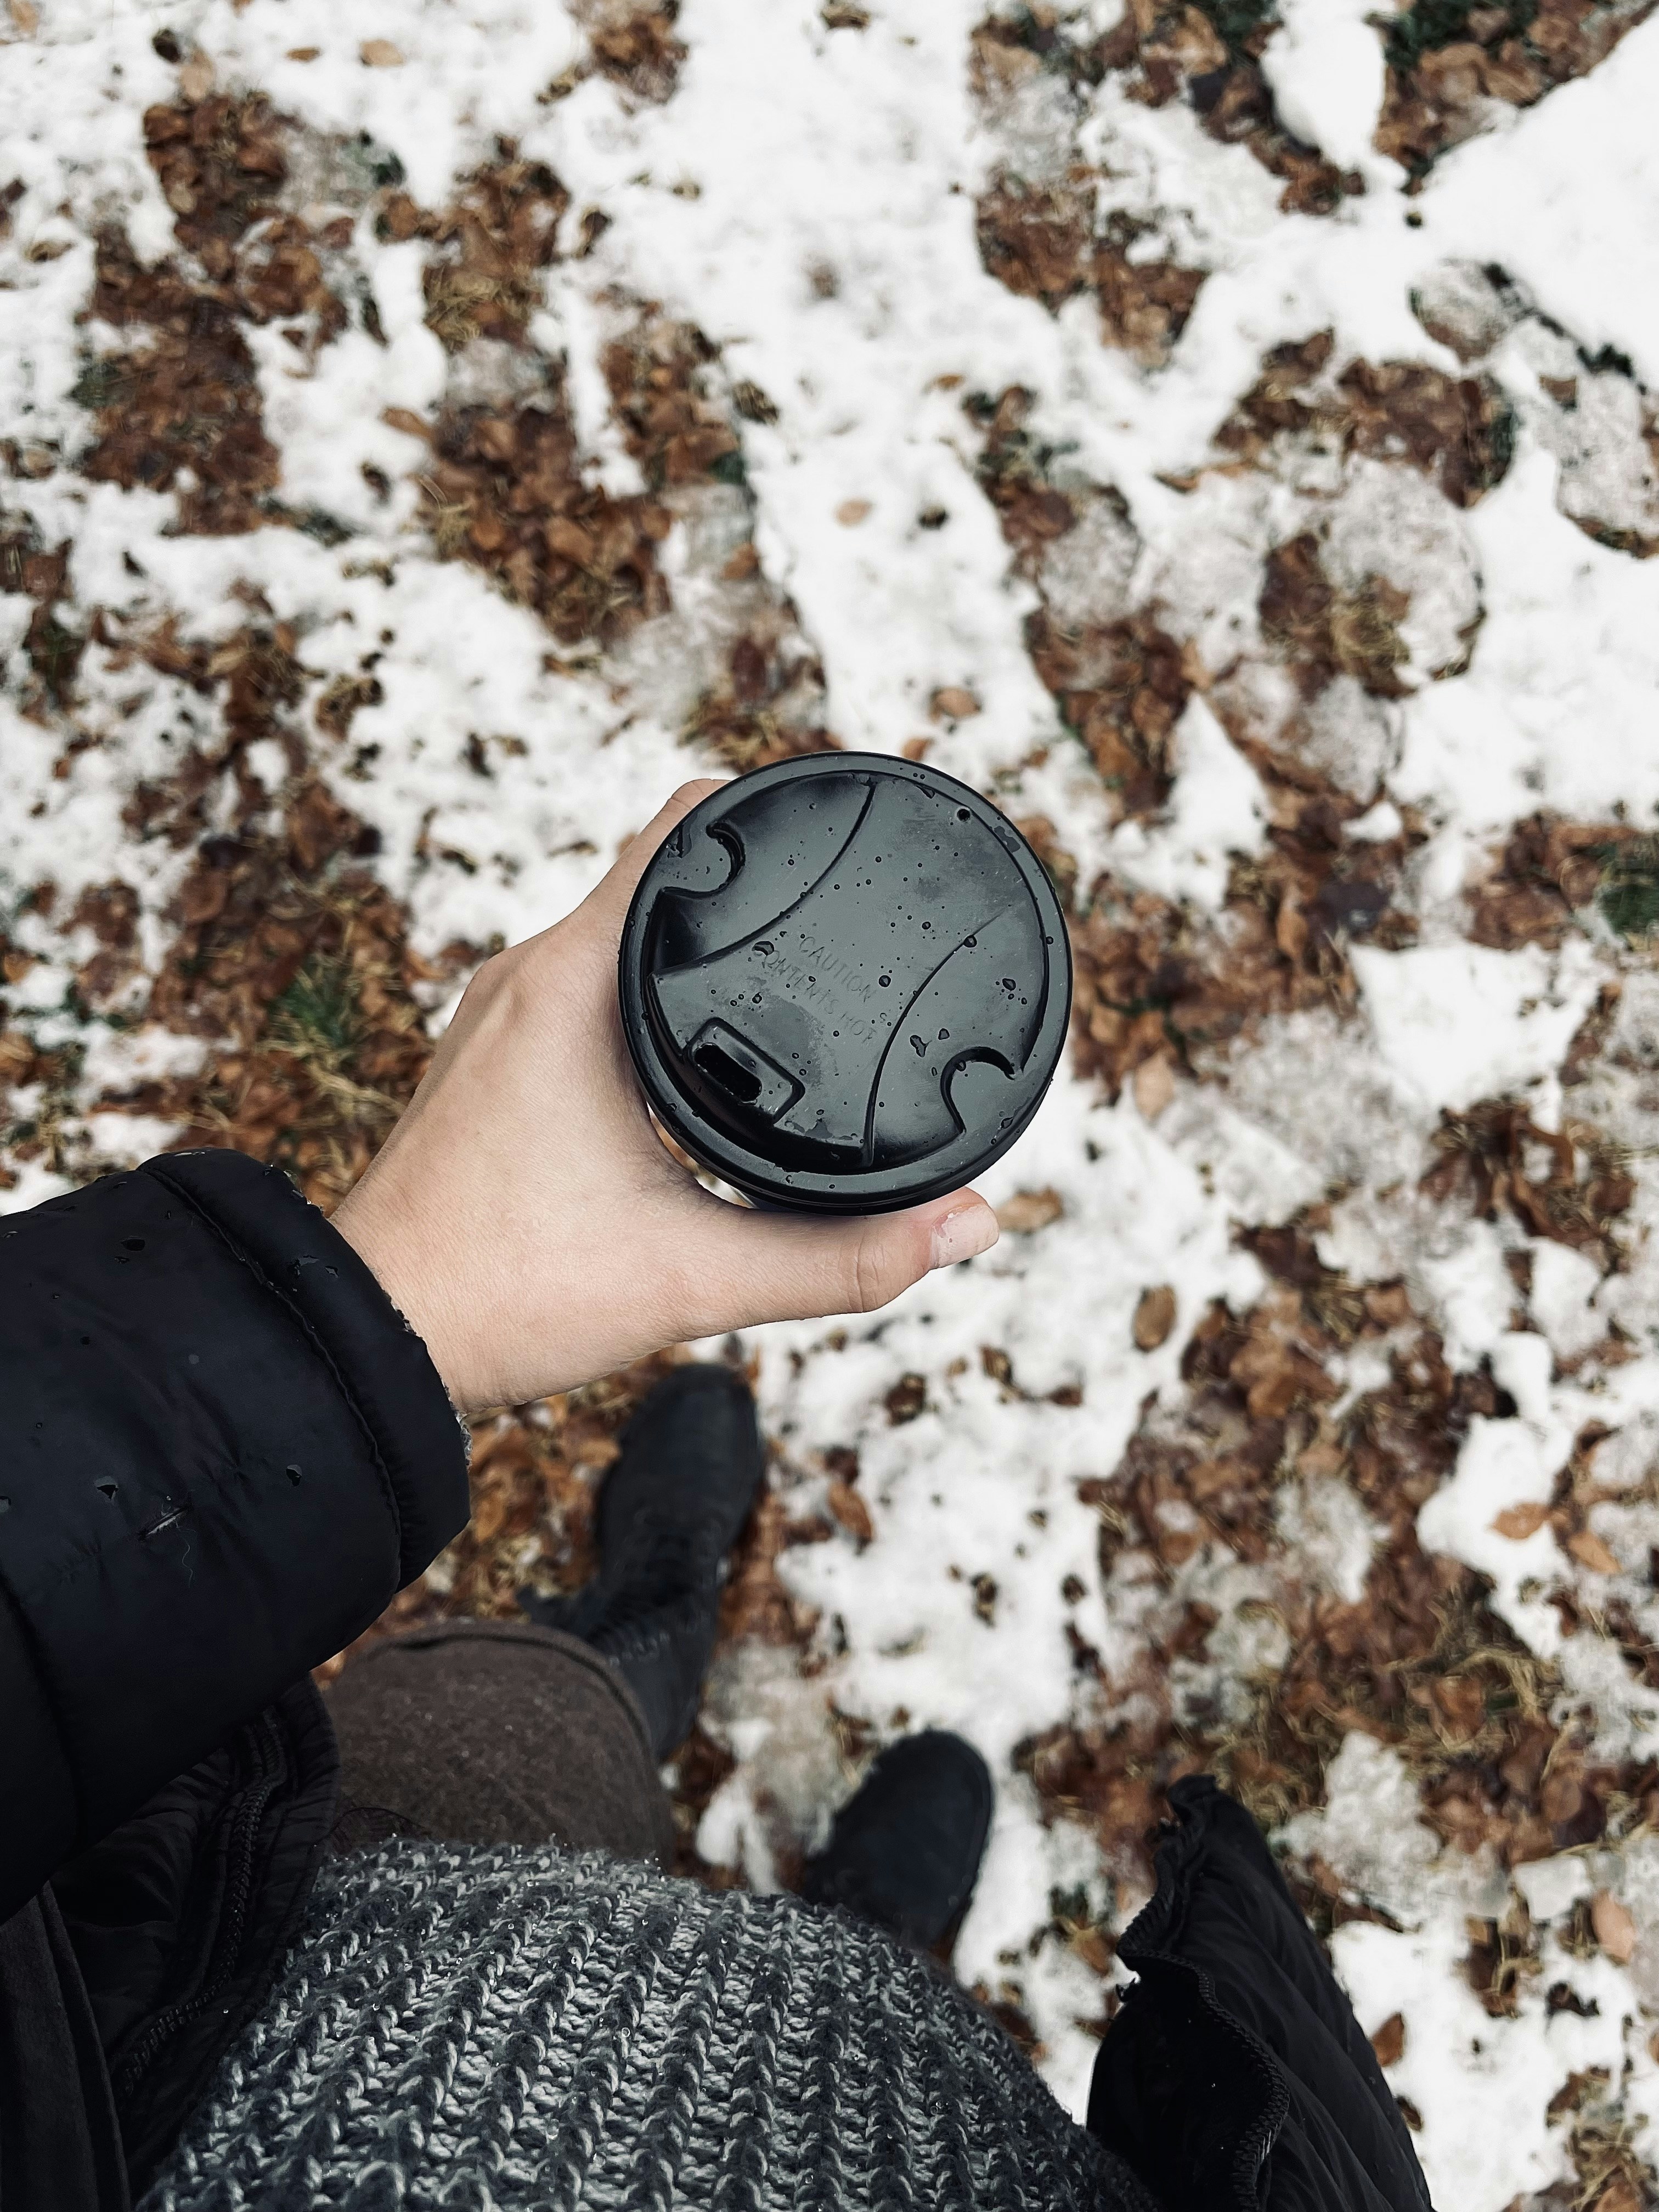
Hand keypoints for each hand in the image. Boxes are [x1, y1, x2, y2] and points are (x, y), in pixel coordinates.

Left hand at [332, 781, 999, 1413]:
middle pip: (657, 876)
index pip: (679, 829)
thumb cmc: (505, 1295)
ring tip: (792, 964)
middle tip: (846, 905)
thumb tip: (967, 1231)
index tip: (843, 824)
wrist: (371, 1342)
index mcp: (569, 985)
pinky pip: (584, 983)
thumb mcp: (697, 1277)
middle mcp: (527, 977)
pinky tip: (705, 1038)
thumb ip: (844, 1257)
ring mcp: (500, 1015)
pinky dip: (649, 989)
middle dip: (753, 883)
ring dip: (696, 942)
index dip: (768, 804)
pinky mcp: (491, 1058)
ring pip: (617, 934)